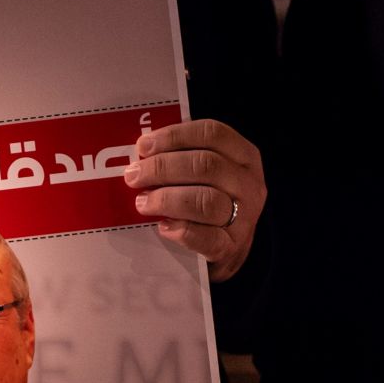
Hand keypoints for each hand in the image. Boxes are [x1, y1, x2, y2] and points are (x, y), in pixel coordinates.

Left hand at [126, 118, 265, 281]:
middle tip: (134, 176)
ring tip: (142, 203)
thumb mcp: (207, 175)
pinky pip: (206, 237)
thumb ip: (183, 158)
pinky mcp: (232, 247)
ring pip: (205, 201)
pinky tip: (163, 227)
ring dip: (166, 199)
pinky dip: (181, 230)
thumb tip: (142, 152)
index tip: (143, 145)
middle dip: (162, 167)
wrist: (228, 249)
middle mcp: (249, 183)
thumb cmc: (209, 203)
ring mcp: (244, 217)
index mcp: (244, 156)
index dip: (174, 136)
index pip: (212, 133)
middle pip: (205, 165)